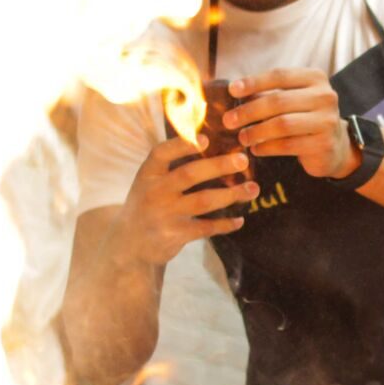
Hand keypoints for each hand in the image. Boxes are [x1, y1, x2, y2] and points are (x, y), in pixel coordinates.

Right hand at [111, 135, 256, 266]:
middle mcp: (154, 192)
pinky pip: (206, 227)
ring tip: (253, 189)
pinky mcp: (174, 235)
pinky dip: (225, 224)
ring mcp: (164, 214)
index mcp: (148, 174)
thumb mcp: (149, 183)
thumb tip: (210, 144)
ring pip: (204, 201)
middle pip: (190, 174)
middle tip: (243, 160)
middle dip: (219, 166)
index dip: (182, 145)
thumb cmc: (148, 204)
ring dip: (232, 194)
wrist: (130, 245)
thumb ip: (171, 167)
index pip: (161, 153)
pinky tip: (239, 220)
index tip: (205, 139)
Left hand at [224, 68, 356, 179]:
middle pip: (278, 101)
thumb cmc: (305, 118)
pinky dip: (267, 147)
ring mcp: (327, 121)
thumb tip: (235, 91)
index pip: (279, 75)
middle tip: (229, 121)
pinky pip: (287, 145)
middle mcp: (325, 96)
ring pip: (282, 124)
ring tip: (242, 138)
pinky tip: (256, 149)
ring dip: (256, 132)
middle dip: (249, 111)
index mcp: (316, 78)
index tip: (232, 90)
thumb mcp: (292, 99)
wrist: (335, 146)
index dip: (253, 82)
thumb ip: (269, 93)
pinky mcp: (324, 144)